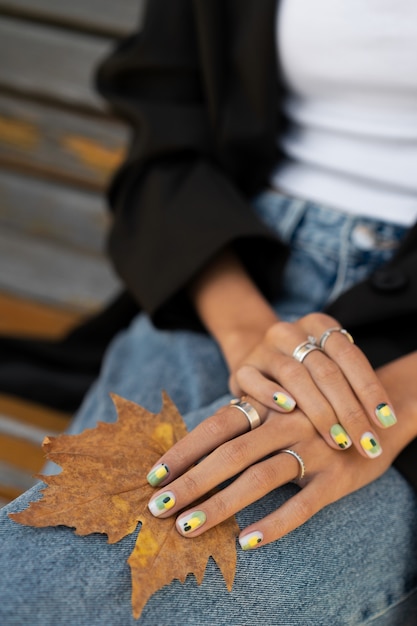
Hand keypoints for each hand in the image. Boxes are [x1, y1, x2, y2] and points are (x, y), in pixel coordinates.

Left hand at [146, 398, 396, 547]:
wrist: (376, 412)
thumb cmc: (313, 417)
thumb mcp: (279, 411)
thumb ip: (245, 425)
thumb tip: (194, 455)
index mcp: (269, 406)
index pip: (216, 426)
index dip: (184, 450)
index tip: (153, 476)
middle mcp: (287, 423)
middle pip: (231, 453)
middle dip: (192, 481)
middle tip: (158, 508)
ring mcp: (313, 449)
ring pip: (260, 478)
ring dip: (221, 504)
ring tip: (189, 527)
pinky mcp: (336, 478)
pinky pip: (303, 504)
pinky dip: (274, 523)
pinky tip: (247, 541)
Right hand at [230, 312, 396, 458]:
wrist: (258, 362)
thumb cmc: (305, 372)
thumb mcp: (328, 367)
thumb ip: (350, 385)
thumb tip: (382, 422)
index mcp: (317, 324)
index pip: (349, 354)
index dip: (370, 389)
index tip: (385, 421)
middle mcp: (290, 332)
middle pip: (325, 370)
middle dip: (350, 411)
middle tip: (366, 443)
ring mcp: (263, 349)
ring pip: (294, 376)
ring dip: (320, 412)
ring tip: (338, 440)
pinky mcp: (241, 368)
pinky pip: (254, 380)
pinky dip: (271, 394)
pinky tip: (288, 411)